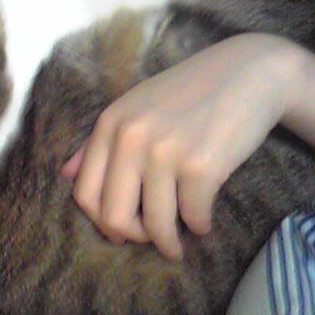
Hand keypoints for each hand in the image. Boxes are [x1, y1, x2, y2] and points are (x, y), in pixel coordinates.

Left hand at [62, 34, 300, 259]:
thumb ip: (98, 142)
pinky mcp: (201, 165)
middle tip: (150, 241)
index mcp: (110, 124)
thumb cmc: (189, 93)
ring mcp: (164, 152)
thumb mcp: (135, 107)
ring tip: (179, 243)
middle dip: (133, 238)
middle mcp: (130, 138)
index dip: (101, 222)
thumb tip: (66, 175)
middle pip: (114, 217)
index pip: (84, 194)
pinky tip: (204, 223)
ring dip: (169, 243)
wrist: (248, 71)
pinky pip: (193, 216)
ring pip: (156, 225)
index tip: (120, 232)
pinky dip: (200, 227)